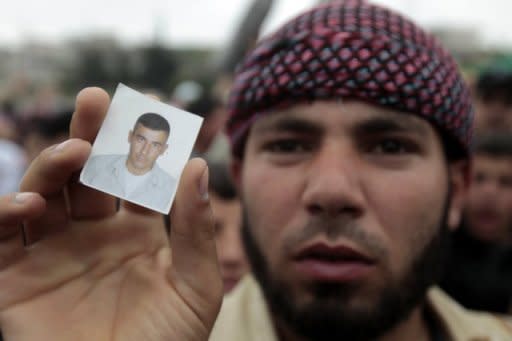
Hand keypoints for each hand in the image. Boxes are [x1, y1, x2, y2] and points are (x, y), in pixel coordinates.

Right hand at [0, 88, 222, 340]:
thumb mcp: (195, 289)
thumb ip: (197, 231)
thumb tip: (198, 165)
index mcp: (139, 235)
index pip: (137, 180)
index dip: (142, 148)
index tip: (151, 113)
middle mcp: (93, 237)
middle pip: (87, 174)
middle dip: (91, 135)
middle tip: (96, 99)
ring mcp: (53, 254)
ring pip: (44, 193)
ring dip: (53, 166)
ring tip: (76, 151)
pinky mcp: (16, 279)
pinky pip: (1, 236)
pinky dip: (5, 213)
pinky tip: (31, 205)